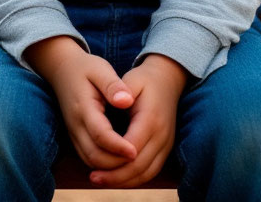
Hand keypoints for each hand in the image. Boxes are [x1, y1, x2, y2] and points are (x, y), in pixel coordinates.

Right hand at [24, 36, 136, 170]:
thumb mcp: (100, 69)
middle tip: (139, 160)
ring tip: (133, 163)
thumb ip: (113, 85)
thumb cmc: (85, 67)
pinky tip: (120, 160)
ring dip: (110, 168)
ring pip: (90, 161)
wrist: (62, 68)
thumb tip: (127, 101)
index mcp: (84, 108)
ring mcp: (73, 133)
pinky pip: (88, 157)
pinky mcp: (75, 137)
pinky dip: (103, 164)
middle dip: (116, 163)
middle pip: (94, 156)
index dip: (118, 147)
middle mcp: (76, 125)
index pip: (100, 135)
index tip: (136, 151)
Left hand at [88, 53, 187, 187]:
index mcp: (151, 119)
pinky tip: (117, 179)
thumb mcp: (132, 79)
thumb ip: (122, 90)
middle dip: (115, 176)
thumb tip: (120, 101)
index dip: (113, 157)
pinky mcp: (166, 149)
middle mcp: (162, 136)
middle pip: (139, 166)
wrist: (167, 79)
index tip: (94, 162)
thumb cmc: (144, 80)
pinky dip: (134, 179)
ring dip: (123, 181)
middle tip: (93, 178)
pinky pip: (151, 172)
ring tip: (101, 181)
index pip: (132, 148)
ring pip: (146, 173)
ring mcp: (166, 144)